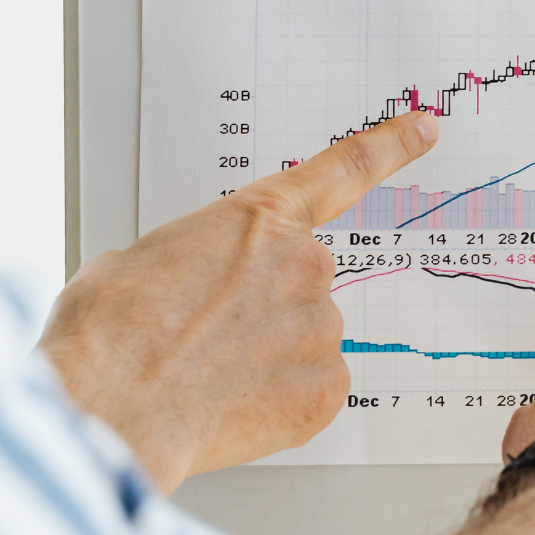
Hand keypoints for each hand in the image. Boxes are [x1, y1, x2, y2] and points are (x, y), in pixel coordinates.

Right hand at [41, 111, 439, 490]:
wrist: (108, 406)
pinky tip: (229, 406)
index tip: (426, 128)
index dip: (392, 146)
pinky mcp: (328, 387)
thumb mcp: (142, 260)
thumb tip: (196, 281)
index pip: (344, 169)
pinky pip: (310, 387)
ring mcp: (323, 327)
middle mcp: (305, 265)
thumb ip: (201, 256)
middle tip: (204, 336)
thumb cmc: (109, 333)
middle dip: (262, 307)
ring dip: (266, 356)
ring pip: (304, 339)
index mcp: (260, 221)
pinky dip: (277, 400)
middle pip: (301, 282)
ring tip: (204, 375)